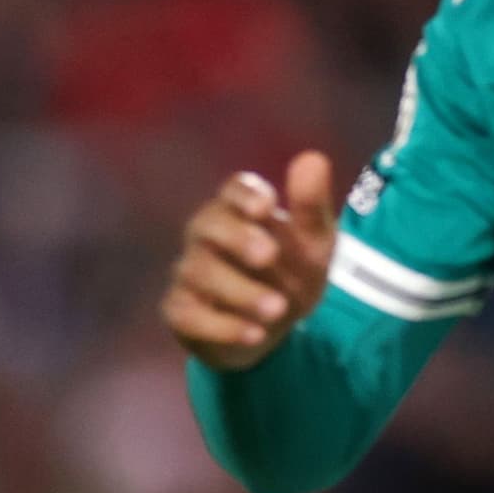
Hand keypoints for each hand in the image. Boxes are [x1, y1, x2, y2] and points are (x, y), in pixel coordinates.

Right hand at [162, 150, 338, 370]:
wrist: (274, 331)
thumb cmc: (290, 274)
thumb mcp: (313, 246)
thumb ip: (311, 207)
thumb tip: (313, 158)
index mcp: (238, 210)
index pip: (233, 190)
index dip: (244, 196)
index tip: (266, 207)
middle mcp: (206, 235)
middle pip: (207, 224)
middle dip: (237, 237)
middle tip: (269, 255)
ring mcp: (189, 272)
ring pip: (200, 273)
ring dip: (241, 291)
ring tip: (278, 309)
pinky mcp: (179, 311)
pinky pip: (189, 315)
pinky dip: (222, 327)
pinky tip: (255, 334)